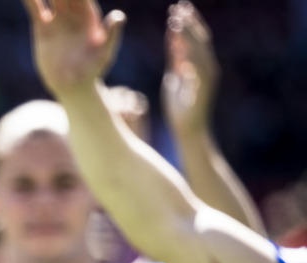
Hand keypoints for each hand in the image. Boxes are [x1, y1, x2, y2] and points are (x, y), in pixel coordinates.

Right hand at [21, 0, 126, 97]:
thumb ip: (112, 34)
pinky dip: (30, 0)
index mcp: (89, 15)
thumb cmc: (93, 70)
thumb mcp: (105, 53)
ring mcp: (57, 20)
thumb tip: (118, 16)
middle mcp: (73, 13)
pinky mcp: (43, 29)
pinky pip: (35, 9)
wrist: (73, 85)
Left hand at [161, 2, 217, 135]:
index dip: (188, 23)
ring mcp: (208, 76)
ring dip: (188, 33)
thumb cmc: (179, 108)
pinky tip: (178, 41)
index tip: (177, 9)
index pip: (196, 39)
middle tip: (178, 7)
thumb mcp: (173, 78)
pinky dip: (189, 52)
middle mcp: (208, 67)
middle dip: (189, 22)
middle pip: (200, 39)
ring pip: (200, 49)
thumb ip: (175, 59)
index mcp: (200, 65)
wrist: (188, 130)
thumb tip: (172, 39)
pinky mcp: (205, 86)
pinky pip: (197, 65)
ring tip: (176, 20)